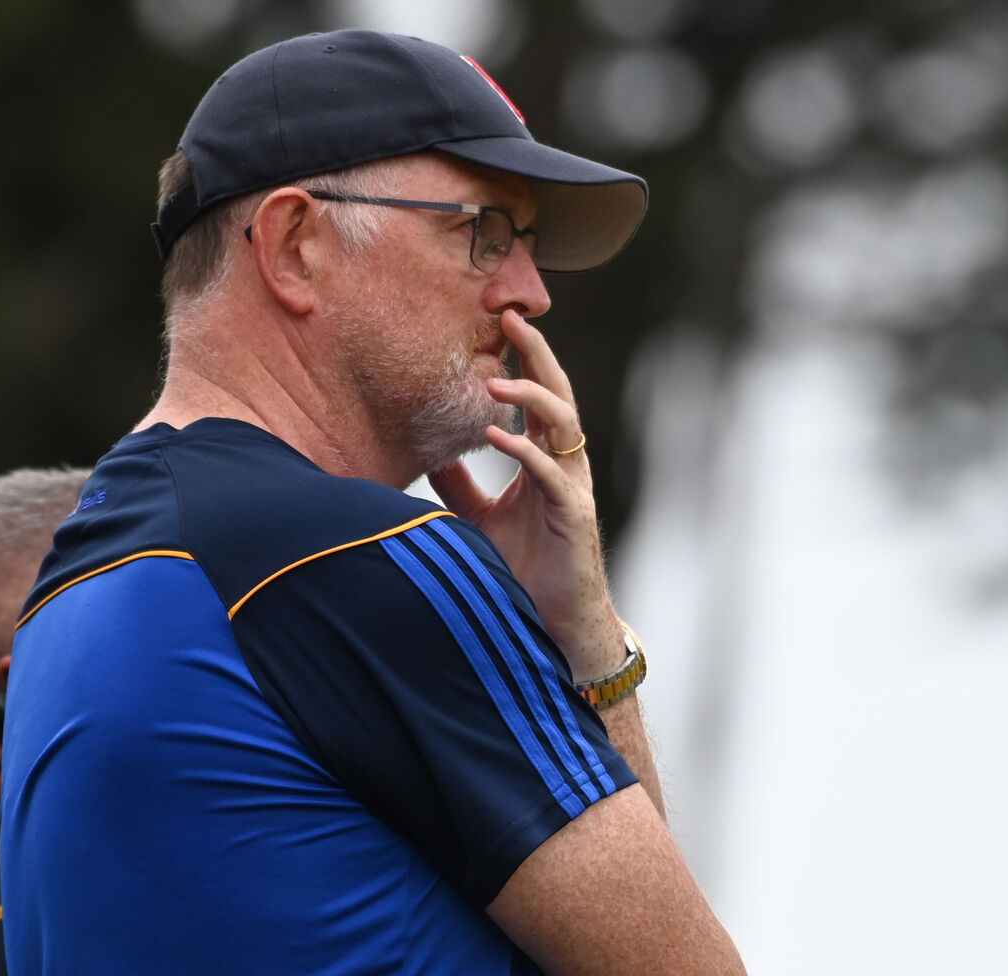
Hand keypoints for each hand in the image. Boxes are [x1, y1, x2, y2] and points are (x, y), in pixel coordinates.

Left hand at [428, 310, 623, 680]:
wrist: (553, 624)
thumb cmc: (523, 571)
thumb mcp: (480, 519)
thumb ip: (462, 486)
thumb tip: (434, 454)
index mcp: (545, 462)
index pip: (540, 399)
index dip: (526, 360)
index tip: (503, 322)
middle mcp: (564, 467)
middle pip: (558, 396)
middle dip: (538, 355)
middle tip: (512, 318)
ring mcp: (571, 489)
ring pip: (563, 426)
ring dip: (531, 398)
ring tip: (496, 382)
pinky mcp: (573, 517)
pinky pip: (550, 475)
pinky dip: (525, 452)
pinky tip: (497, 435)